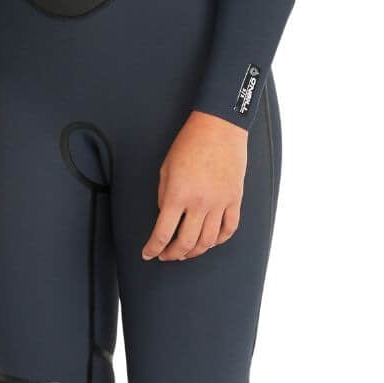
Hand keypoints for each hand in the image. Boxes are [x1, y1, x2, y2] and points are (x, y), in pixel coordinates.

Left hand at [142, 110, 246, 260]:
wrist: (219, 127)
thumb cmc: (188, 144)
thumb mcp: (166, 169)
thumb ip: (165, 197)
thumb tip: (167, 219)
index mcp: (178, 195)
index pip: (163, 233)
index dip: (153, 248)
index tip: (148, 254)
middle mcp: (200, 203)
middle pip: (186, 243)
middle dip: (172, 254)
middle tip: (165, 255)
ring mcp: (220, 202)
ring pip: (208, 241)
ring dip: (195, 251)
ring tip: (185, 252)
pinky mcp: (235, 199)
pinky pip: (229, 229)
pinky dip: (219, 240)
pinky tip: (210, 241)